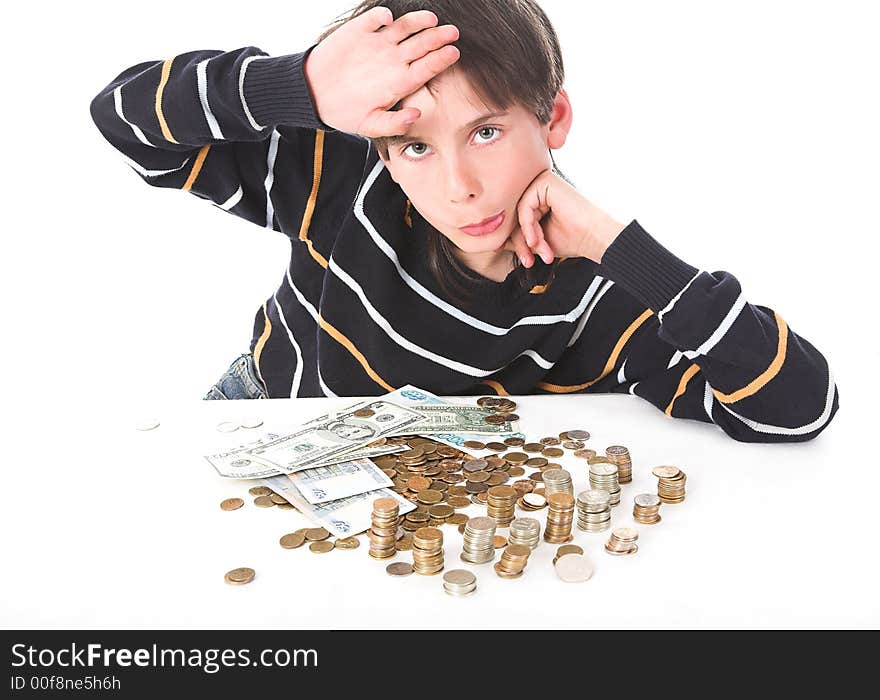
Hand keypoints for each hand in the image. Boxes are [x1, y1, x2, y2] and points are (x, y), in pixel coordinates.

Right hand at [305, 7, 459, 136]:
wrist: (316, 95)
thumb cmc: (346, 112)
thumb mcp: (370, 125)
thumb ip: (394, 123)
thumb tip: (416, 115)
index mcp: (400, 81)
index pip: (427, 68)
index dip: (441, 60)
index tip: (454, 53)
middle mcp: (394, 60)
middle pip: (422, 45)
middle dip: (438, 38)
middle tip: (452, 32)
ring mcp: (379, 44)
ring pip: (404, 27)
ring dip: (417, 22)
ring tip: (430, 20)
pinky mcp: (361, 31)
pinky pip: (375, 19)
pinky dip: (382, 16)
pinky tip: (387, 18)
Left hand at [498, 169, 626, 265]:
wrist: (594, 238)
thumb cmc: (573, 239)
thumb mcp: (537, 240)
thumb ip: (518, 237)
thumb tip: (496, 241)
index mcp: (539, 198)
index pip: (516, 218)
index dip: (517, 242)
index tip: (524, 259)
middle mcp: (540, 186)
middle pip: (515, 215)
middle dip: (520, 242)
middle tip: (529, 261)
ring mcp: (542, 182)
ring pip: (517, 212)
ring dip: (525, 237)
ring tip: (540, 251)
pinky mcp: (545, 181)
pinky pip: (524, 206)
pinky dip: (527, 226)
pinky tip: (537, 240)